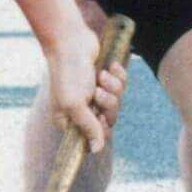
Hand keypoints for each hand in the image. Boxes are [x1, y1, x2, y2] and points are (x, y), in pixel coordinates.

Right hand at [45, 22, 127, 154]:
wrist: (72, 40)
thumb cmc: (69, 73)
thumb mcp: (75, 105)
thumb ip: (87, 127)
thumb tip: (96, 150)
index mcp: (69, 120)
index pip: (92, 138)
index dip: (100, 129)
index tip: (98, 116)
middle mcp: (82, 109)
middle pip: (109, 120)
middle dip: (108, 103)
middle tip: (98, 91)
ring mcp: (94, 93)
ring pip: (117, 101)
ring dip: (113, 87)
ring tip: (102, 76)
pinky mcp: (105, 79)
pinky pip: (122, 85)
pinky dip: (118, 76)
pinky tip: (111, 67)